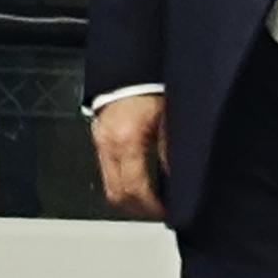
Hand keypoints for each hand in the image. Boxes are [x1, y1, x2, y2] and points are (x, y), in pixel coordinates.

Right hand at [91, 93, 167, 218]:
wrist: (132, 66)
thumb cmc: (153, 86)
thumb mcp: (169, 119)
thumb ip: (171, 151)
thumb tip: (179, 180)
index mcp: (127, 140)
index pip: (134, 187)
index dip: (150, 205)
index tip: (165, 211)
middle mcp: (108, 143)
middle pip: (116, 194)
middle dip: (137, 208)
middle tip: (158, 211)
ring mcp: (100, 141)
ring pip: (108, 185)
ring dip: (128, 196)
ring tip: (150, 198)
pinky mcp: (98, 137)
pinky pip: (107, 169)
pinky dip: (122, 179)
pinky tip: (140, 178)